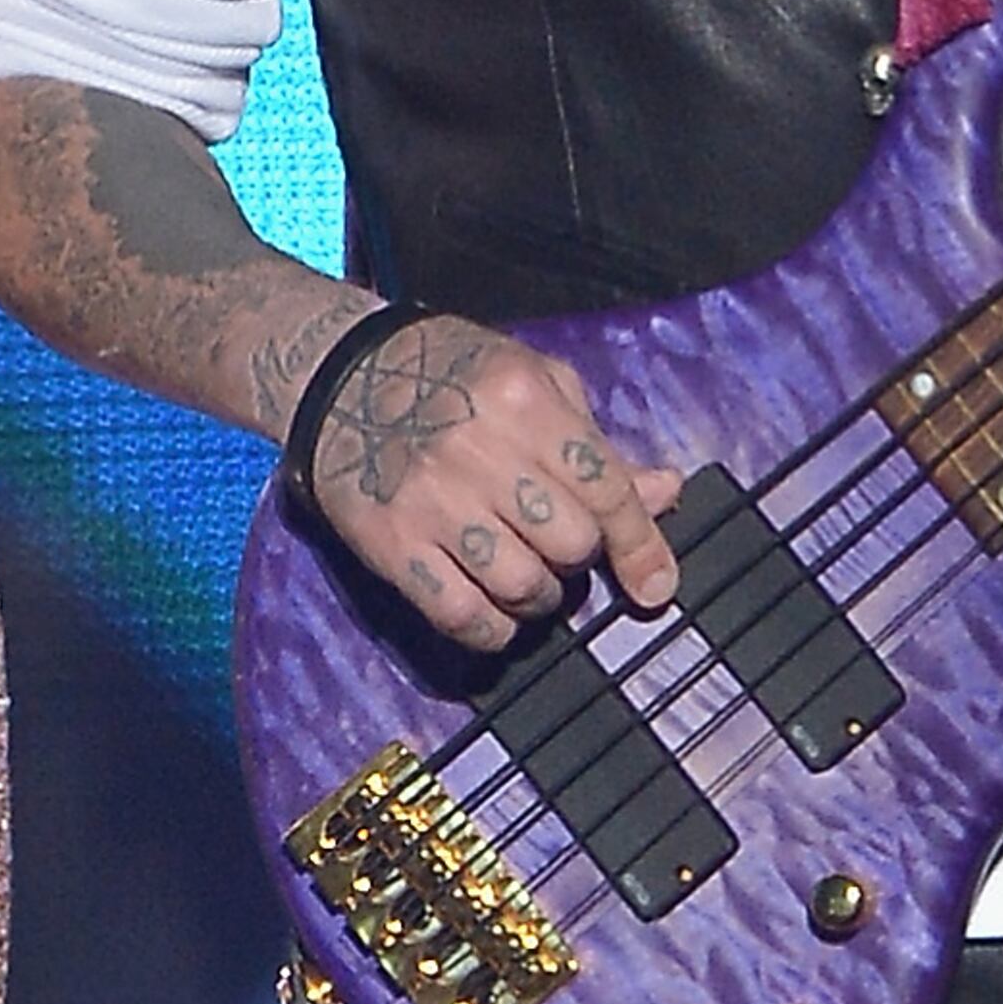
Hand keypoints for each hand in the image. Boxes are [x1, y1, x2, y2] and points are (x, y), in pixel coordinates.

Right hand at [300, 308, 681, 657]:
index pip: (605, 490)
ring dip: (538, 597)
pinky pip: (461, 615)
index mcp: (523, 402)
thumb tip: (662, 492)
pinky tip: (493, 612)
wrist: (339, 376)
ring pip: (522, 587)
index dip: (640, 546)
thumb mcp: (533, 383)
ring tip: (525, 578)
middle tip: (555, 547)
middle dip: (577, 559)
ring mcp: (431, 502)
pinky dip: (491, 628)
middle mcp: (479, 452)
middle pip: (569, 546)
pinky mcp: (391, 544)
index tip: (655, 585)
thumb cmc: (450, 375)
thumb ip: (596, 443)